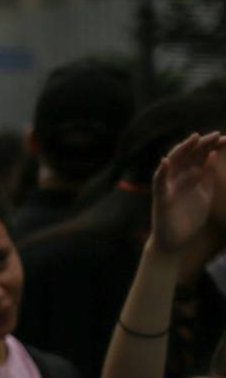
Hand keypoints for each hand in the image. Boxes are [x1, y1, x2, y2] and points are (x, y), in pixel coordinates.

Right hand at [152, 132, 224, 256]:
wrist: (175, 242)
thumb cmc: (189, 218)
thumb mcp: (204, 194)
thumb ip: (207, 176)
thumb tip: (213, 155)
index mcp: (190, 176)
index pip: (200, 156)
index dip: (211, 147)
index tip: (225, 139)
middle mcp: (177, 177)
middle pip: (189, 155)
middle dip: (202, 144)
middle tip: (216, 135)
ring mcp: (168, 186)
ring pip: (173, 163)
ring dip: (183, 150)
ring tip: (194, 138)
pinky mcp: (161, 199)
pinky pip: (158, 183)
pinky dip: (160, 172)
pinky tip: (164, 162)